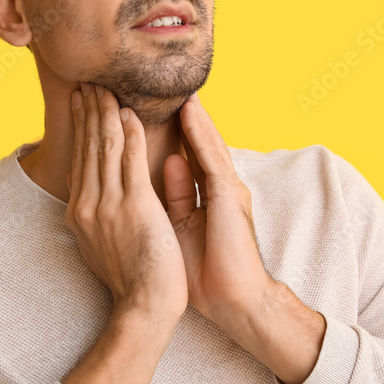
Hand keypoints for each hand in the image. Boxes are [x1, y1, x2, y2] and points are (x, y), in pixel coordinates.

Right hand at [65, 82, 187, 322]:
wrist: (145, 306)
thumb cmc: (131, 279)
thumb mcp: (100, 243)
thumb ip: (94, 214)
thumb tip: (86, 193)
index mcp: (81, 212)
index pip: (80, 159)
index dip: (81, 127)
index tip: (81, 102)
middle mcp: (89, 204)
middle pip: (88, 146)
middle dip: (88, 111)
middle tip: (88, 82)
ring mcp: (109, 203)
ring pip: (105, 145)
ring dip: (105, 112)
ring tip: (105, 87)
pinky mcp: (133, 205)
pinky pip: (129, 159)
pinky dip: (128, 132)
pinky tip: (127, 112)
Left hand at [162, 92, 275, 324]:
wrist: (234, 300)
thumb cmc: (207, 272)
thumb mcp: (183, 225)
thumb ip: (177, 194)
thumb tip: (167, 164)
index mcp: (208, 194)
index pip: (188, 152)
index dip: (172, 130)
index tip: (149, 105)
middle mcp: (220, 185)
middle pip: (198, 141)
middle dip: (183, 113)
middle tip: (163, 84)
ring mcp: (227, 188)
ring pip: (206, 142)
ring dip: (192, 113)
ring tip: (176, 83)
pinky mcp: (229, 196)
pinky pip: (212, 158)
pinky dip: (200, 134)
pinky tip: (189, 113)